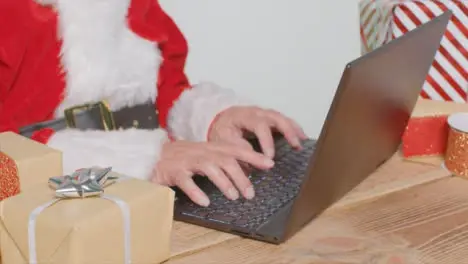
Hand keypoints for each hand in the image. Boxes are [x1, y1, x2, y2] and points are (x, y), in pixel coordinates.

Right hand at [152, 140, 273, 205]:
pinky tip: (205, 201)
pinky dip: (196, 191)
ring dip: (224, 182)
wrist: (152, 155)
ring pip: (209, 167)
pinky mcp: (173, 171)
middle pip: (226, 160)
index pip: (236, 149)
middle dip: (241, 176)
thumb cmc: (182, 158)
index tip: (270, 164)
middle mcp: (201, 152)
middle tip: (250, 194)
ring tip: (234, 196)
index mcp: (211, 148)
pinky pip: (186, 181)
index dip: (253, 156)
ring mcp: (187, 160)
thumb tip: (247, 171)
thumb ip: (224, 160)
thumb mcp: (205, 156)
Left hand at [209, 106, 307, 157]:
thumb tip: (253, 160)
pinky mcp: (269, 118)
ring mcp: (264, 113)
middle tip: (295, 146)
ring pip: (282, 118)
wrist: (220, 119)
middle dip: (287, 131)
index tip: (270, 158)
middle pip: (276, 117)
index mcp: (244, 115)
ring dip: (294, 129)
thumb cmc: (222, 130)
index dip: (267, 141)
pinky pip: (284, 120)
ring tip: (302, 142)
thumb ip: (238, 148)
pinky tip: (302, 137)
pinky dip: (293, 128)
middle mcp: (257, 112)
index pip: (259, 125)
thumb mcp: (223, 140)